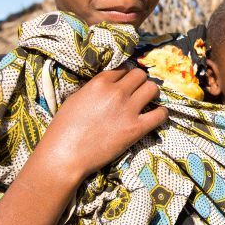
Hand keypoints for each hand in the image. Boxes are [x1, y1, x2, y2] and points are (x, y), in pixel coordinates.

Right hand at [38, 67, 167, 182]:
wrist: (65, 155)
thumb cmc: (63, 129)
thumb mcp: (75, 99)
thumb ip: (93, 89)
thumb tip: (105, 87)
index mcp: (99, 83)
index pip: (123, 69)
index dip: (125, 76)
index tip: (125, 83)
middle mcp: (116, 92)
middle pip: (140, 75)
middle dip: (140, 82)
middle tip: (137, 92)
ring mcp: (128, 110)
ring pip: (153, 88)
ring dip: (151, 94)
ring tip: (147, 101)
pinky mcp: (136, 128)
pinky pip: (160, 114)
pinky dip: (161, 114)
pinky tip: (156, 116)